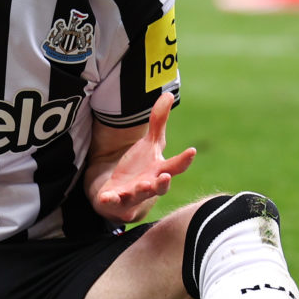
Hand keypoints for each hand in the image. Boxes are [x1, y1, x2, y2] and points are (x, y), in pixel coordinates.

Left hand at [93, 94, 195, 223]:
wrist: (118, 192)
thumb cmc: (139, 167)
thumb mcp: (149, 144)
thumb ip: (159, 121)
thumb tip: (168, 94)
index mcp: (159, 171)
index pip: (176, 166)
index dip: (184, 159)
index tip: (192, 151)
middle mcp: (150, 186)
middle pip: (160, 187)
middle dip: (163, 183)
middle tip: (165, 176)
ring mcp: (133, 197)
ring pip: (138, 197)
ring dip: (140, 192)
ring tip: (142, 185)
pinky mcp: (115, 203)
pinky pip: (113, 204)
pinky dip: (110, 202)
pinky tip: (106, 198)